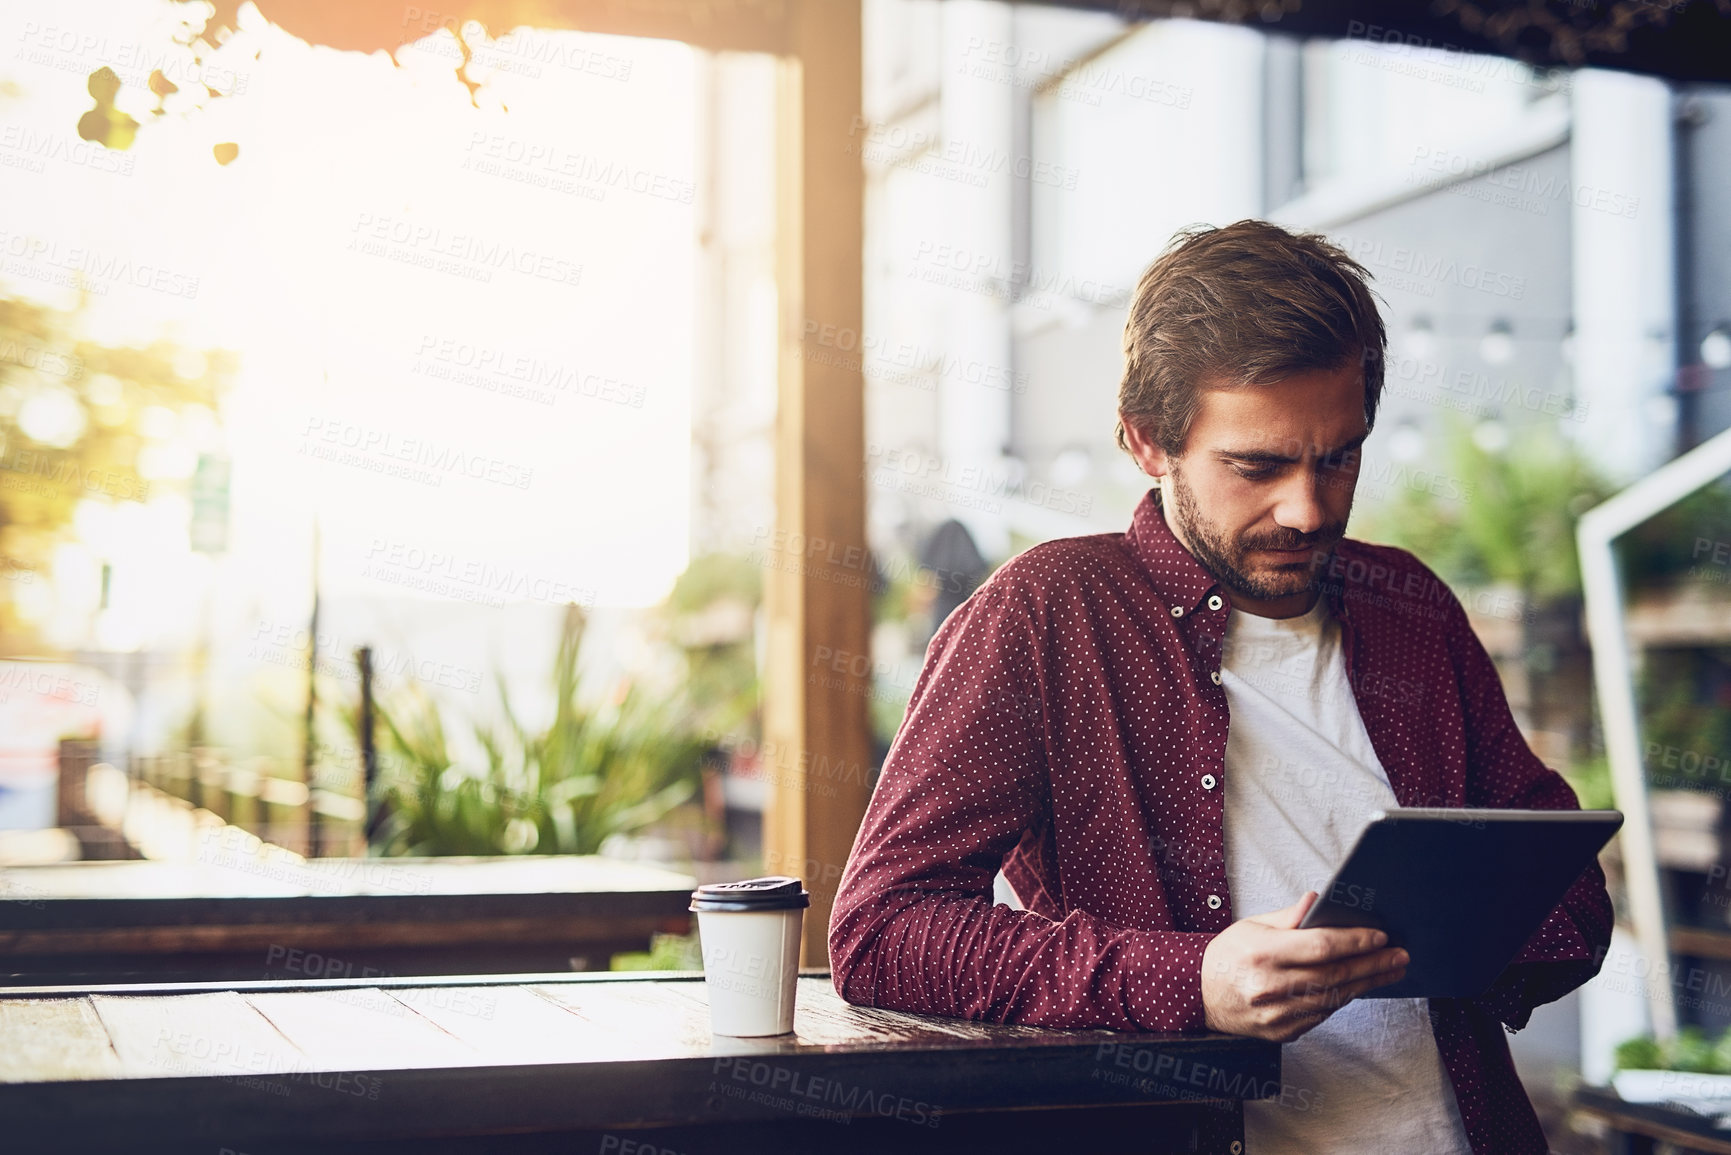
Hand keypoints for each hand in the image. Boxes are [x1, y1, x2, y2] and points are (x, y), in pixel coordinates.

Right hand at [1200, 890, 1407, 1042]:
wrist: (1198, 994)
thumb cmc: (1227, 956)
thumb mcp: (1253, 925)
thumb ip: (1289, 916)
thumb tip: (1318, 902)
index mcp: (1263, 953)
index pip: (1321, 946)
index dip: (1355, 941)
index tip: (1379, 936)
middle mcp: (1271, 986)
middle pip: (1335, 975)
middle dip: (1372, 964)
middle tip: (1398, 955)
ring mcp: (1277, 1014)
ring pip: (1333, 997)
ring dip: (1366, 984)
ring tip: (1388, 970)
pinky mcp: (1282, 1032)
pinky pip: (1322, 1014)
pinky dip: (1342, 998)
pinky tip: (1358, 986)